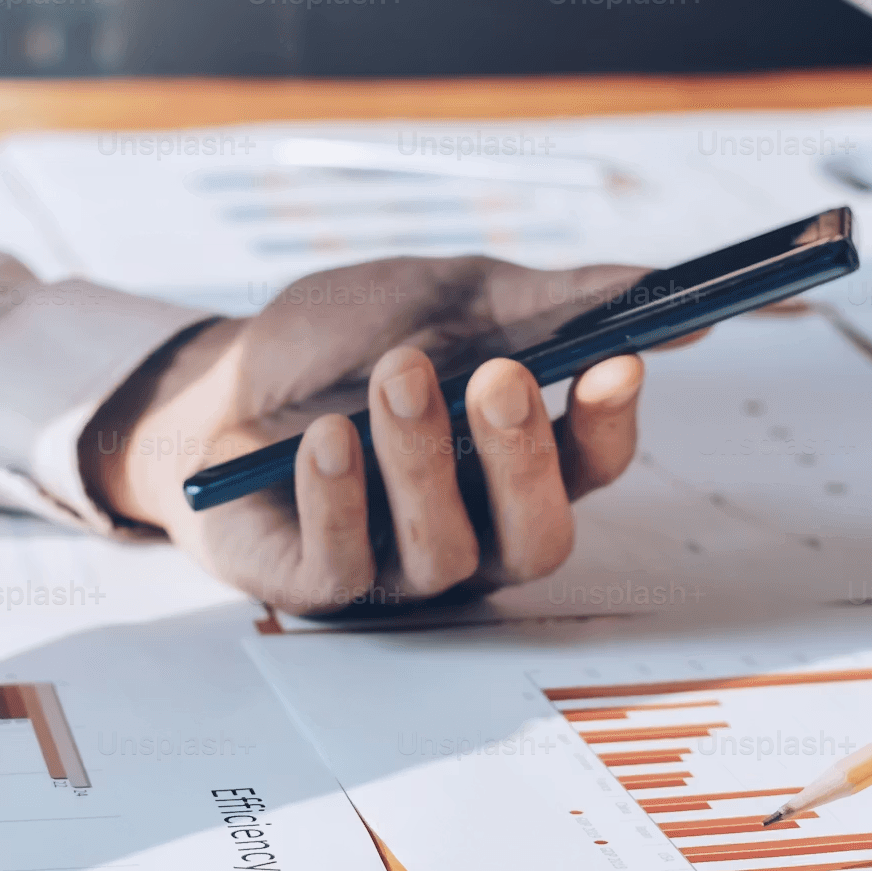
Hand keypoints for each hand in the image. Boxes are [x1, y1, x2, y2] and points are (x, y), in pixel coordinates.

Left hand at [85, 256, 655, 614]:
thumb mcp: (445, 297)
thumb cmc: (338, 347)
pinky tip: (324, 438)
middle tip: (501, 376)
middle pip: (537, 534)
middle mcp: (475, 528)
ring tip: (396, 373)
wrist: (211, 381)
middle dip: (524, 456)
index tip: (618, 359)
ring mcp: (398, 568)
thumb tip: (659, 282)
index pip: (592, 464)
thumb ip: (550, 301)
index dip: (610, 422)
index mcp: (519, 462)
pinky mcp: (320, 588)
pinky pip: (346, 564)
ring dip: (422, 458)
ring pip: (446, 548)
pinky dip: (338, 495)